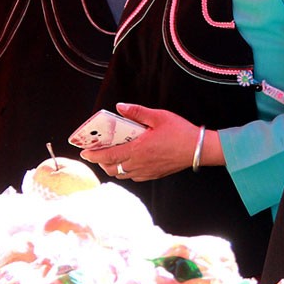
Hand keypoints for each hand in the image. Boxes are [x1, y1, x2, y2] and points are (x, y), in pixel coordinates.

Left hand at [80, 103, 213, 181]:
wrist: (198, 149)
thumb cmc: (179, 132)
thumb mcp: (158, 116)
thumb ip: (137, 112)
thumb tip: (120, 106)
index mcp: (137, 150)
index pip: (108, 156)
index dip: (94, 156)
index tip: (84, 153)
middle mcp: (139, 164)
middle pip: (112, 168)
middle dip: (101, 162)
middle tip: (98, 152)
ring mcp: (146, 172)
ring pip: (122, 174)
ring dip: (113, 167)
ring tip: (111, 157)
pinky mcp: (154, 174)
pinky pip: (134, 176)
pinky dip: (126, 171)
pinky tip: (129, 161)